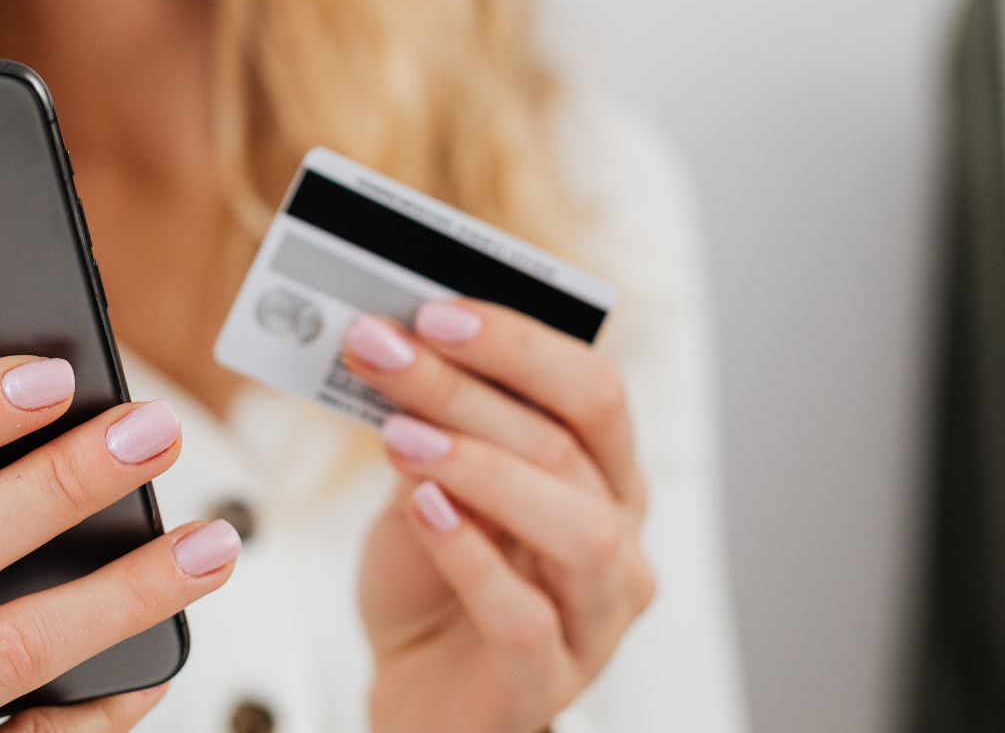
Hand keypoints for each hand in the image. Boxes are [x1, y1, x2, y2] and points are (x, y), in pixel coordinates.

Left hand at [345, 301, 654, 732]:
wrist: (416, 695)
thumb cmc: (431, 583)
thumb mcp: (424, 485)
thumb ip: (426, 425)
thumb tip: (390, 341)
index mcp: (603, 477)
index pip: (593, 389)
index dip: (517, 341)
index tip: (432, 310)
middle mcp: (618, 540)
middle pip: (574, 444)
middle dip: (473, 386)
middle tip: (385, 350)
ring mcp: (595, 618)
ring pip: (578, 527)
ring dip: (484, 467)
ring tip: (399, 436)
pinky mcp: (546, 685)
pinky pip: (526, 619)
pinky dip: (471, 556)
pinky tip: (422, 509)